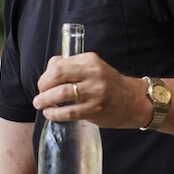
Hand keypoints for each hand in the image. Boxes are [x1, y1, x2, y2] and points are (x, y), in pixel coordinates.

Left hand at [33, 51, 150, 128]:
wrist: (133, 101)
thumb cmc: (109, 85)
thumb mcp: (93, 68)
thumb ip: (71, 66)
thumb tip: (49, 69)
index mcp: (90, 60)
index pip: (59, 64)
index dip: (45, 75)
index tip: (44, 83)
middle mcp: (93, 73)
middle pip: (57, 75)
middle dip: (42, 86)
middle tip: (39, 94)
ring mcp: (95, 91)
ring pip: (61, 93)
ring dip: (45, 100)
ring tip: (40, 104)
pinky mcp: (95, 109)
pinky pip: (69, 112)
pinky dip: (55, 113)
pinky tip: (50, 113)